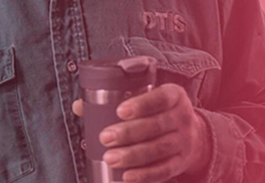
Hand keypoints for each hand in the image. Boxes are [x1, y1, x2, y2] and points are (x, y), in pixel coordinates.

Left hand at [72, 84, 210, 181]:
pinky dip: (146, 175)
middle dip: (129, 133)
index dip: (141, 104)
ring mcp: (185, 141)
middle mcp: (182, 117)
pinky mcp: (182, 162)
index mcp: (173, 95)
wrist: (192, 133)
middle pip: (158, 126)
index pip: (160, 98)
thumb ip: (112, 98)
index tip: (119, 111)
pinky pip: (165, 170)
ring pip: (160, 149)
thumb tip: (79, 106)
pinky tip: (127, 177)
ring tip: (110, 159)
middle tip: (105, 138)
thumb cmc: (156, 111)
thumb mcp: (144, 97)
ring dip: (134, 156)